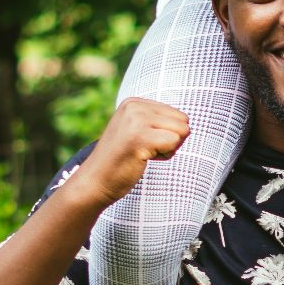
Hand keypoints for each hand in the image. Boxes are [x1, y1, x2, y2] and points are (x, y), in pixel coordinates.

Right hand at [68, 98, 189, 206]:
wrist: (94, 181)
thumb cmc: (120, 160)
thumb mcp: (135, 130)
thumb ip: (156, 121)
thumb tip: (188, 124)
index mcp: (134, 102)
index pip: (176, 114)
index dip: (167, 134)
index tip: (143, 142)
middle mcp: (134, 106)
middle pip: (182, 121)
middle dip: (171, 140)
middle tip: (145, 150)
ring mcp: (136, 121)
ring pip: (181, 131)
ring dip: (168, 148)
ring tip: (143, 153)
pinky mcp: (140, 137)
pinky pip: (174, 143)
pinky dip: (165, 156)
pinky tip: (143, 159)